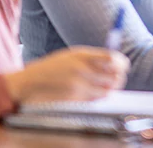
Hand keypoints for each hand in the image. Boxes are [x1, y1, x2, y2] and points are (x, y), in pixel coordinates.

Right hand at [5, 46, 128, 105]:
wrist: (28, 83)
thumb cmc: (52, 68)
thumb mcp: (70, 55)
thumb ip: (91, 57)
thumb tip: (115, 61)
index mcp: (81, 54)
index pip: (112, 58)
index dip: (122, 63)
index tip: (124, 66)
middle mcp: (81, 68)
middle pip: (114, 75)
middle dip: (120, 77)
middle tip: (119, 78)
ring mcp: (78, 85)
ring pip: (108, 89)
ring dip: (111, 88)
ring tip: (107, 86)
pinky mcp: (75, 99)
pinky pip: (96, 99)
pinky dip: (100, 96)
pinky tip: (95, 93)